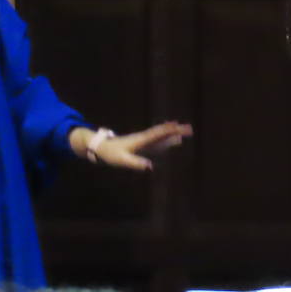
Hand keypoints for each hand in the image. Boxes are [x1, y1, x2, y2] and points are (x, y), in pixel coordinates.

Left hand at [71, 121, 192, 170]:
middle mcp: (143, 138)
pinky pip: (158, 141)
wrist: (101, 147)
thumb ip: (136, 163)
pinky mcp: (143, 145)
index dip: (167, 130)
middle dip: (174, 130)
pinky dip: (168, 139)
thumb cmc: (111, 154)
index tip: (178, 126)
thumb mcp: (122, 160)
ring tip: (185, 130)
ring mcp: (144, 141)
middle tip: (189, 128)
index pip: (156, 134)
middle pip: (161, 133)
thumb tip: (151, 166)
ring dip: (173, 133)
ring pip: (161, 136)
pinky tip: (175, 140)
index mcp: (139, 140)